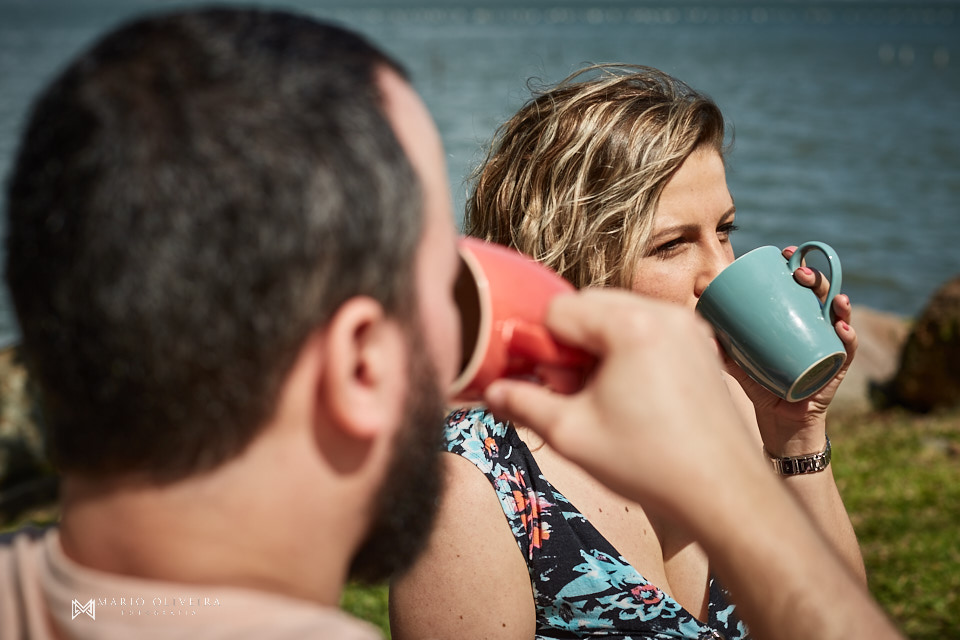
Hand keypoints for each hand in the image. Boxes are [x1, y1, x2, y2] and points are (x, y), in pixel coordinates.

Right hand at [483, 289, 755, 518]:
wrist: (724, 492)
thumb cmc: (650, 463)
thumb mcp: (571, 435)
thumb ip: (523, 404)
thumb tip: (490, 393)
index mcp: (631, 325)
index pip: (560, 309)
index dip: (543, 345)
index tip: (549, 383)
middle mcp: (664, 314)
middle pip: (591, 306)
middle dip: (572, 344)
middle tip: (574, 392)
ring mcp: (689, 328)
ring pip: (620, 316)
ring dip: (599, 346)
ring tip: (603, 397)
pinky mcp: (702, 346)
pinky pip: (650, 329)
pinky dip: (629, 350)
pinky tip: (631, 395)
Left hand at [721, 246, 857, 455]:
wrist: (778, 421)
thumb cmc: (761, 386)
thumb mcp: (739, 364)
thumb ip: (722, 348)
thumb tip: (701, 329)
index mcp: (794, 320)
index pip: (799, 287)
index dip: (797, 266)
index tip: (785, 254)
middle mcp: (814, 328)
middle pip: (820, 295)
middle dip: (815, 279)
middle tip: (800, 273)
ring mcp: (828, 346)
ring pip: (838, 317)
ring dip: (838, 303)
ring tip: (830, 297)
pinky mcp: (835, 368)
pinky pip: (846, 351)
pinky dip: (848, 338)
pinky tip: (842, 329)